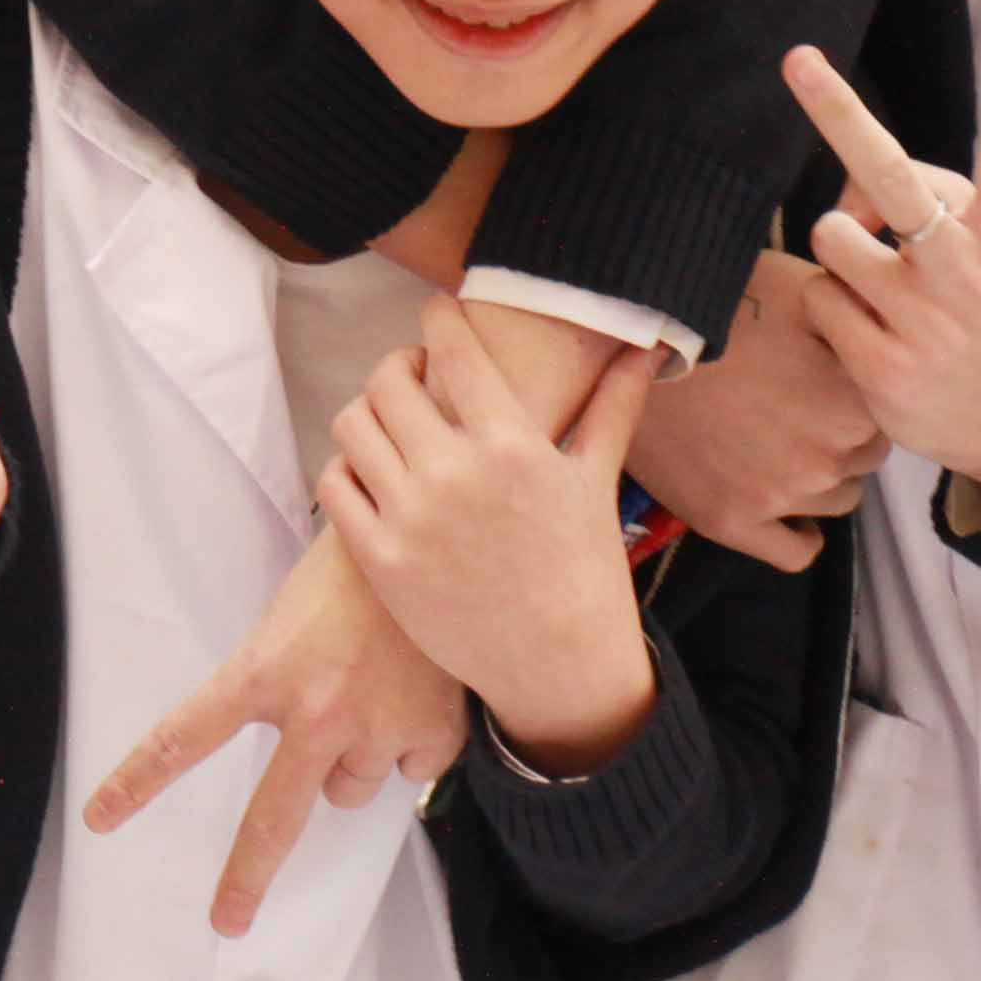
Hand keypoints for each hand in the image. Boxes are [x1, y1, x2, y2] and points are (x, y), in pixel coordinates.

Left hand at [81, 534, 467, 936]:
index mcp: (263, 673)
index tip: (100, 817)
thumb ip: (274, 687)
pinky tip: (414, 696)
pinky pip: (408, 773)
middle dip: (246, 877)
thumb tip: (287, 744)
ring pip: (346, 790)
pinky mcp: (430, 735)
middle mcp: (315, 711)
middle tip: (227, 919)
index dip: (138, 782)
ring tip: (369, 696)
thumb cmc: (348, 571)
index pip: (185, 737)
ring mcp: (376, 727)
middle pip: (272, 819)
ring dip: (350, 762)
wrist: (431, 537)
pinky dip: (409, 748)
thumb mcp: (285, 622)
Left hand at [318, 301, 663, 770]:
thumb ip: (612, 409)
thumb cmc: (583, 569)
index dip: (437, 318)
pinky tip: (371, 472)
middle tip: (411, 374)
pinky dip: (346, 468)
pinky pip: (335, 484)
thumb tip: (645, 352)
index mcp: (511, 444)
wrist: (561, 665)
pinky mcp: (380, 560)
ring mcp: (411, 517)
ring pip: (352, 424)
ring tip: (389, 421)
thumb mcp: (596, 483)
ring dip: (366, 412)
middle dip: (397, 366)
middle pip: (387, 380)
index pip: (453, 348)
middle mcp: (455, 473)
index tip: (436, 314)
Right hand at [634, 250, 890, 566]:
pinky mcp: (730, 520)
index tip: (827, 380)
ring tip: (779, 442)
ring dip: (819, 476)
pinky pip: (796, 551)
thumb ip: (857, 319)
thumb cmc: (715, 302)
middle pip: (863, 458)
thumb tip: (886, 331)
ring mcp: (778, 495)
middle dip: (839, 434)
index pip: (885, 415)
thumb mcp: (802, 288)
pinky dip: (801, 533)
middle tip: (797, 406)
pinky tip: (788, 508)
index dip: (856, 394)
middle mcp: (825, 458)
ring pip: (836, 500)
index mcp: (852, 403)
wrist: (627, 335)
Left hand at [788, 28, 980, 497]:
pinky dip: (832, 305)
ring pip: (833, 236)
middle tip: (797, 58)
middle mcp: (967, 271)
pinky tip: (872, 332)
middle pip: (892, 179)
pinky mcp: (883, 365)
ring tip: (882, 288)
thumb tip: (847, 192)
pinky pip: (818, 297)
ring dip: (842, 252)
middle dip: (839, 113)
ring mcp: (924, 320)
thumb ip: (924, 200)